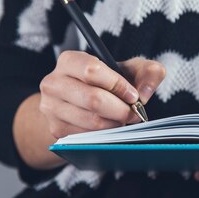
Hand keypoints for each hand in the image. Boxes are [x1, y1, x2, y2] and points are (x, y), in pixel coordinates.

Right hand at [39, 51, 165, 138]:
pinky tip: (110, 127)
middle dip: (121, 109)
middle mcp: (53, 82)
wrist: (79, 102)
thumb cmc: (107, 82)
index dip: (118, 85)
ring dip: (115, 123)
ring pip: (91, 121)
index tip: (134, 95)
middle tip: (134, 113)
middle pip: (93, 99)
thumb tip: (145, 94)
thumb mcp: (128, 69)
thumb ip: (147, 72)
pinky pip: (86, 136)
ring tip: (123, 119)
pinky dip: (104, 134)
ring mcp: (51, 108)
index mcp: (69, 60)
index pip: (92, 70)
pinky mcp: (56, 129)